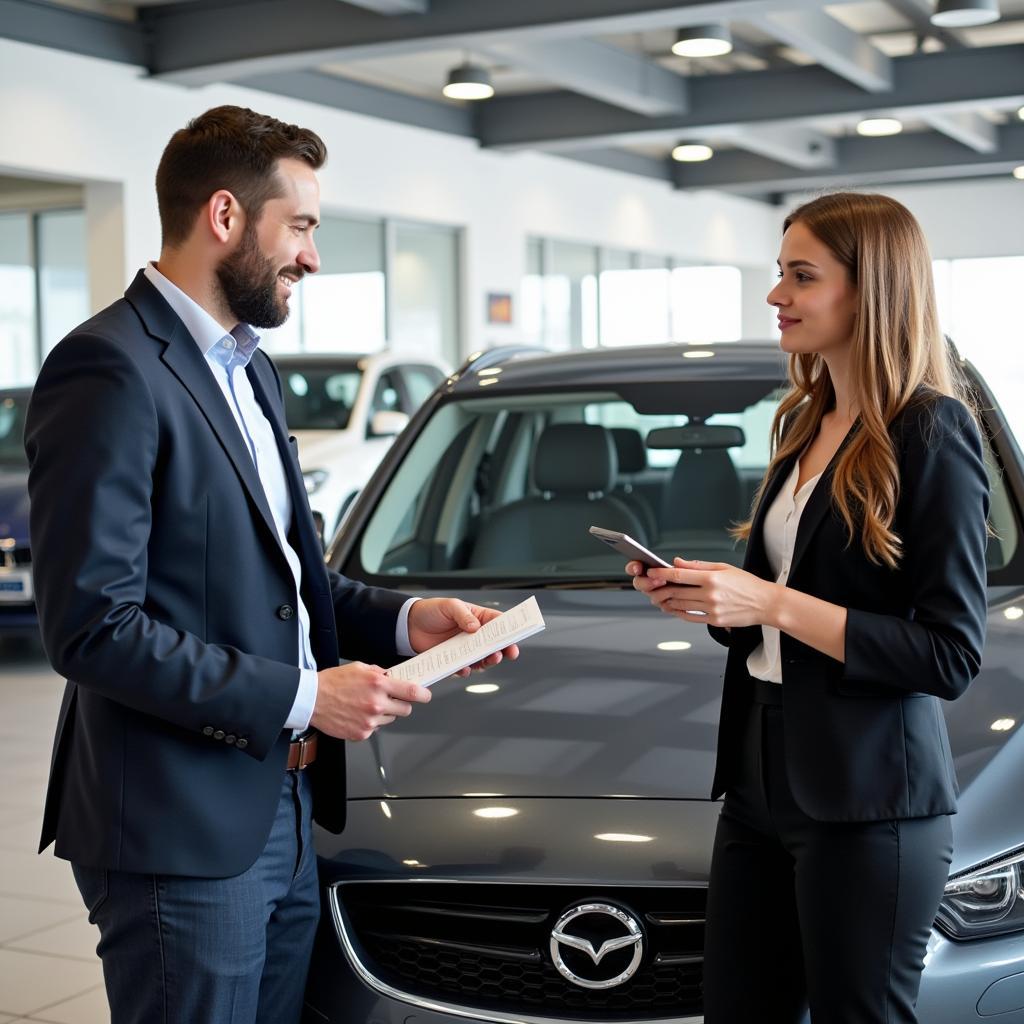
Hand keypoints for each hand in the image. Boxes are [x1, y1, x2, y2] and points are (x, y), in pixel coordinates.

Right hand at [310, 662, 430, 740]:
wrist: (312, 699)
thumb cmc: (332, 682)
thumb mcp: (359, 668)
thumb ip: (380, 673)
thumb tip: (393, 677)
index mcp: (378, 684)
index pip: (411, 691)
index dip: (423, 694)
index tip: (426, 695)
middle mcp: (376, 703)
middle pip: (405, 709)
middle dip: (401, 703)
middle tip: (390, 698)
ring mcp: (369, 720)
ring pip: (390, 719)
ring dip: (384, 713)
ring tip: (366, 705)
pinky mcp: (362, 733)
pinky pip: (375, 728)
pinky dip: (370, 722)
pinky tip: (357, 714)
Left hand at [408, 598, 520, 676]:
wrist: (408, 626)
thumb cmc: (431, 611)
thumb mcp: (449, 606)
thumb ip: (463, 615)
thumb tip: (476, 627)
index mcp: (478, 617)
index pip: (498, 623)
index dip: (509, 631)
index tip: (516, 638)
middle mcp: (474, 634)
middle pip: (494, 644)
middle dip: (502, 650)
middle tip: (505, 653)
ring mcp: (464, 648)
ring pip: (482, 658)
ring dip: (487, 661)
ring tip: (488, 660)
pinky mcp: (454, 659)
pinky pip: (464, 668)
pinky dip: (466, 670)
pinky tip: (464, 669)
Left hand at [626, 557, 778, 627]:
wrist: (765, 603)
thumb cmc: (746, 583)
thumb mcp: (723, 567)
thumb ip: (698, 565)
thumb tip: (677, 562)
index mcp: (712, 578)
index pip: (679, 575)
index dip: (661, 574)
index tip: (651, 572)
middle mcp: (710, 594)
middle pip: (676, 592)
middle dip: (660, 589)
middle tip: (651, 587)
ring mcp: (712, 609)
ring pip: (681, 605)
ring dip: (667, 602)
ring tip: (659, 598)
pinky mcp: (714, 621)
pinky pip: (690, 617)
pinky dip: (678, 612)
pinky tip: (673, 608)